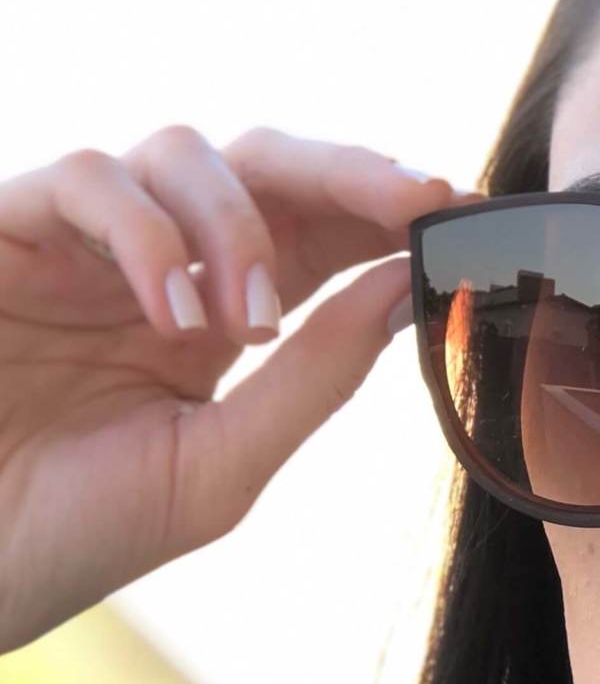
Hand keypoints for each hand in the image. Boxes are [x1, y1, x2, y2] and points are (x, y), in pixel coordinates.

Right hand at [0, 124, 473, 654]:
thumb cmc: (76, 532)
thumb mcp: (221, 465)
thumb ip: (315, 376)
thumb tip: (406, 290)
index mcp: (226, 315)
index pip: (324, 233)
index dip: (392, 214)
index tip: (469, 217)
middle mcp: (164, 264)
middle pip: (269, 165)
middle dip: (352, 172)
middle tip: (421, 200)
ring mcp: (85, 243)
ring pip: (184, 151)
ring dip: (239, 225)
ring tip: (247, 326)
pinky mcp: (6, 232)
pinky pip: (90, 180)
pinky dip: (147, 234)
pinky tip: (171, 314)